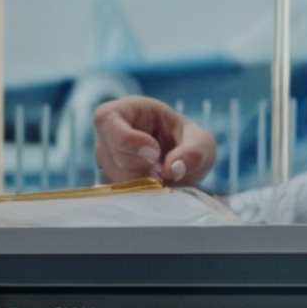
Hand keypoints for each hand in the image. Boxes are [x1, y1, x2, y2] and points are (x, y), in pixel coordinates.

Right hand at [92, 97, 216, 186]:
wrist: (183, 168)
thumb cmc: (187, 143)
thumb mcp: (202, 142)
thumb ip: (194, 152)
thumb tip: (173, 169)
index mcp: (125, 111)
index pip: (106, 119)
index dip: (128, 139)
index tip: (155, 152)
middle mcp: (107, 135)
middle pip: (110, 153)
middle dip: (140, 167)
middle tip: (163, 171)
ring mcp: (105, 161)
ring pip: (113, 177)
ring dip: (142, 184)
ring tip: (162, 178)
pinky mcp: (109, 184)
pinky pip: (118, 194)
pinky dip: (140, 196)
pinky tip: (155, 190)